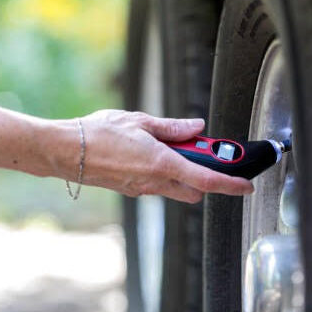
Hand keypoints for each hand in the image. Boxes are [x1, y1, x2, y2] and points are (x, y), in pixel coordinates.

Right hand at [48, 110, 253, 202]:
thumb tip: (197, 127)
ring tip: (167, 146)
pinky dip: (163, 173)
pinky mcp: (131, 189)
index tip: (246, 186)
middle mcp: (155, 182)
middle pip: (195, 190)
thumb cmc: (98, 133)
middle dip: (204, 177)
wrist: (65, 151)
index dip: (231, 184)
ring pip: (176, 188)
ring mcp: (142, 189)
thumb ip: (173, 127)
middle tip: (198, 152)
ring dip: (182, 173)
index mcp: (162, 163)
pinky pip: (157, 185)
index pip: (207, 180)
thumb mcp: (140, 121)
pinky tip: (147, 153)